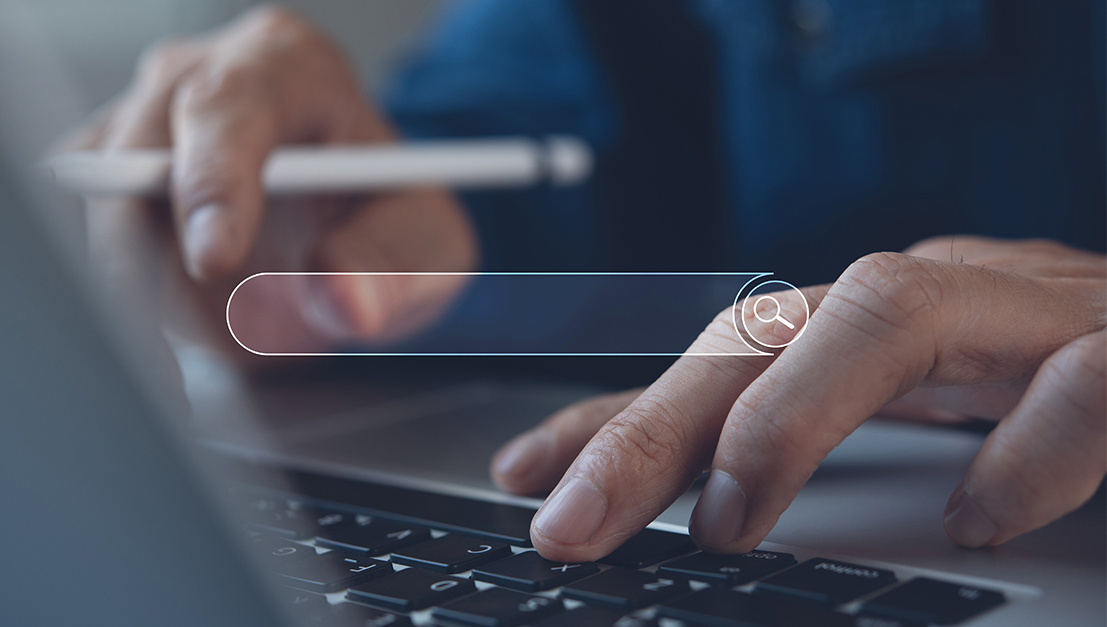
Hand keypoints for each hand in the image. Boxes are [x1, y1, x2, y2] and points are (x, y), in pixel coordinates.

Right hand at [57, 6, 475, 358]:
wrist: (349, 208)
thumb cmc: (383, 202)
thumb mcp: (423, 233)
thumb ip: (390, 263)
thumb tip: (339, 303)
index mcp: (284, 66)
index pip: (227, 108)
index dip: (213, 184)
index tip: (214, 260)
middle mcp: (193, 82)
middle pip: (134, 164)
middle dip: (168, 272)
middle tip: (229, 343)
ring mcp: (137, 131)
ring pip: (106, 221)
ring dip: (164, 302)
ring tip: (246, 334)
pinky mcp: (106, 187)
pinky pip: (98, 257)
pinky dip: (147, 312)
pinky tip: (208, 331)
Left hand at [492, 236, 1104, 560]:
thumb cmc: (1055, 379)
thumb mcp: (910, 409)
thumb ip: (813, 445)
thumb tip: (702, 515)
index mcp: (870, 324)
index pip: (720, 359)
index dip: (617, 418)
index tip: (525, 478)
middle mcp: (931, 299)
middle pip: (767, 330)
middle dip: (656, 425)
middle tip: (574, 520)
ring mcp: (1027, 314)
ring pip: (890, 315)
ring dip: (793, 417)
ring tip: (731, 516)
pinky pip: (1074, 382)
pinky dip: (1021, 452)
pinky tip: (981, 517)